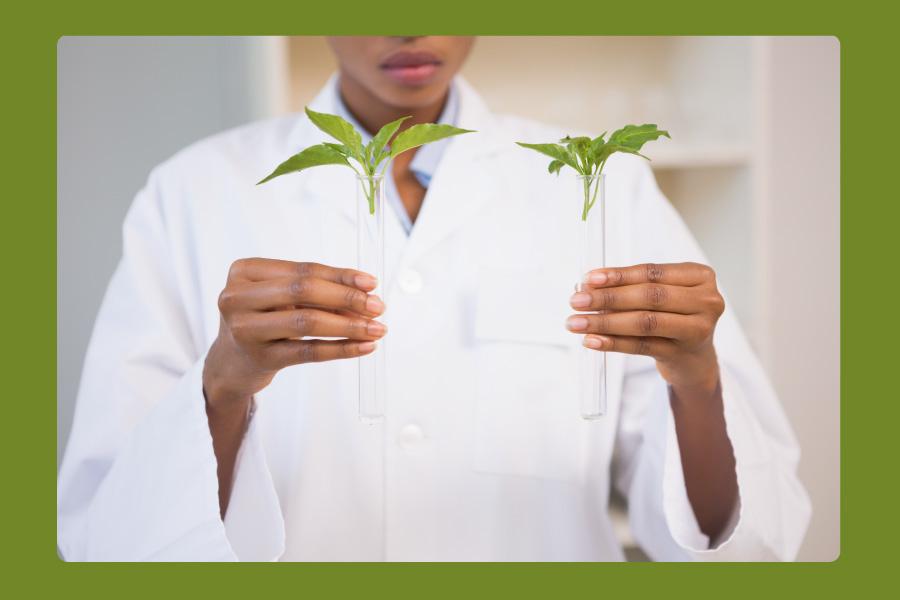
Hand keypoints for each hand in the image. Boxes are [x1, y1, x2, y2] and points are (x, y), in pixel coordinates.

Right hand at [203, 259, 386, 408]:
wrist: (231, 363)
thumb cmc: (261, 320)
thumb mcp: (279, 297)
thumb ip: (315, 290)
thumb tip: (366, 293)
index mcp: (244, 271)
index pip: (303, 269)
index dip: (340, 275)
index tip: (371, 282)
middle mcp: (238, 297)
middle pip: (304, 290)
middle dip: (347, 297)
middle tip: (378, 306)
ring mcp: (245, 330)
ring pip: (308, 322)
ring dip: (349, 325)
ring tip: (377, 328)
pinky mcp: (259, 359)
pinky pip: (309, 351)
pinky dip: (341, 348)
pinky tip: (363, 347)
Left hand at [566, 262, 724, 390]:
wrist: (695, 357)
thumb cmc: (674, 315)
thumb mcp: (661, 294)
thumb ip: (628, 287)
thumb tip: (585, 286)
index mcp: (700, 276)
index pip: (652, 272)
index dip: (619, 275)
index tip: (589, 278)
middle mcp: (706, 301)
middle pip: (649, 296)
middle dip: (607, 298)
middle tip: (576, 301)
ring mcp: (697, 329)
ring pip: (644, 322)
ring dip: (605, 322)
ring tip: (577, 323)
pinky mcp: (683, 354)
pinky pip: (642, 346)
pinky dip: (613, 343)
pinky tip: (592, 341)